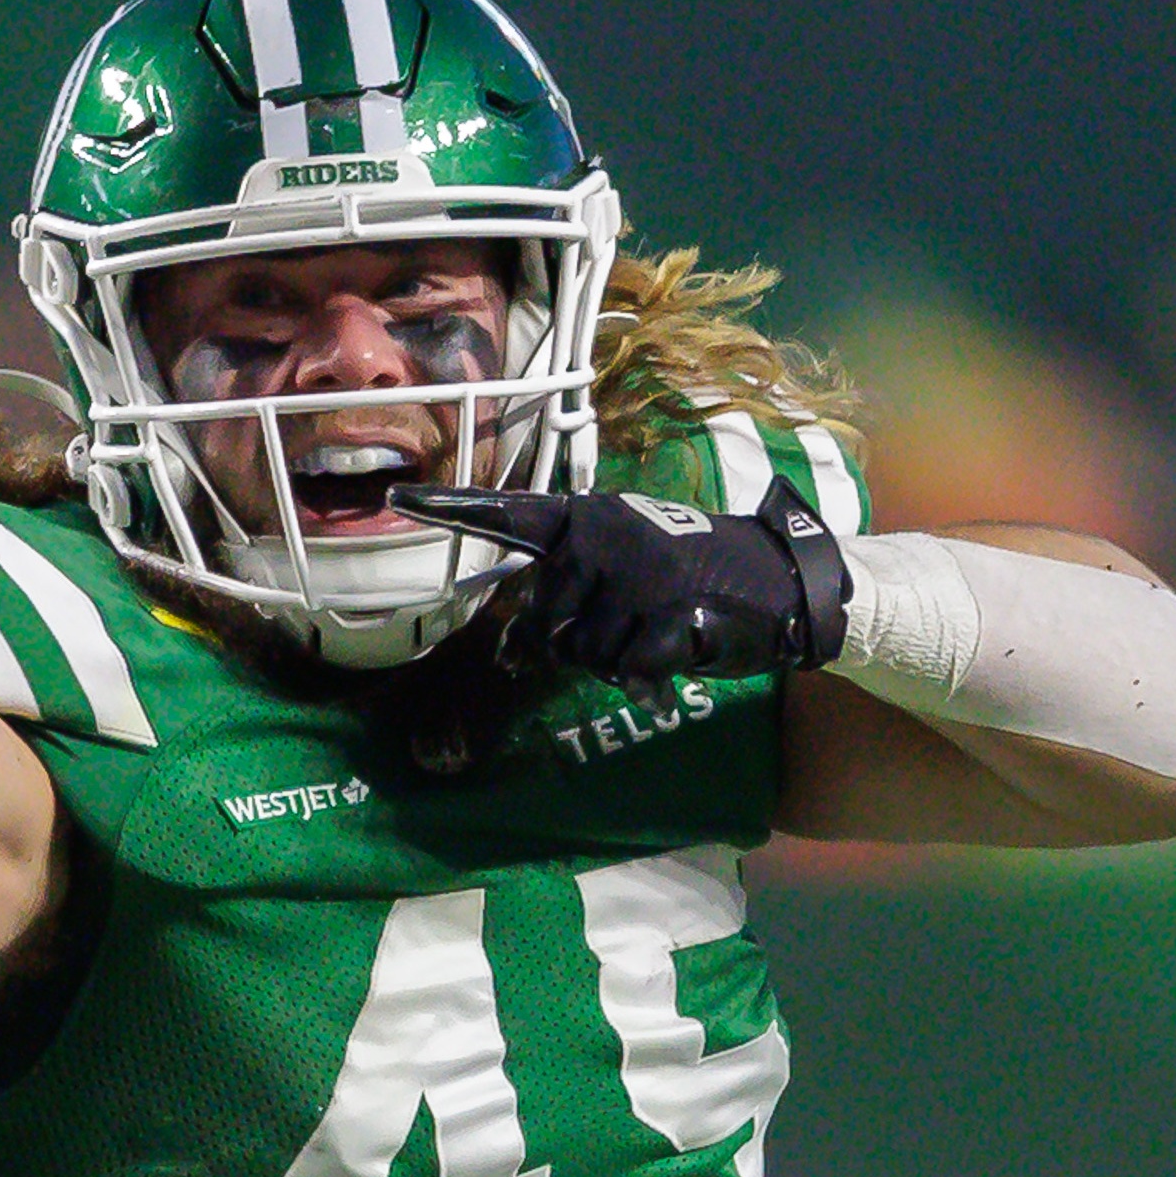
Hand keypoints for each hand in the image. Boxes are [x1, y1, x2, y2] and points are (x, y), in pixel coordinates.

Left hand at [389, 476, 850, 704]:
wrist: (777, 580)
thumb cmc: (689, 575)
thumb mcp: (622, 570)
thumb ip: (563, 599)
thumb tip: (508, 654)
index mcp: (587, 518)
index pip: (510, 515)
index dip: (452, 511)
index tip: (398, 499)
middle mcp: (603, 539)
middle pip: (546, 620)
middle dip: (577, 639)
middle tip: (630, 621)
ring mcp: (637, 577)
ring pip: (585, 653)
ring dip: (618, 656)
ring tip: (659, 627)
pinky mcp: (669, 618)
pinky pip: (629, 670)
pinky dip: (651, 676)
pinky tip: (679, 651)